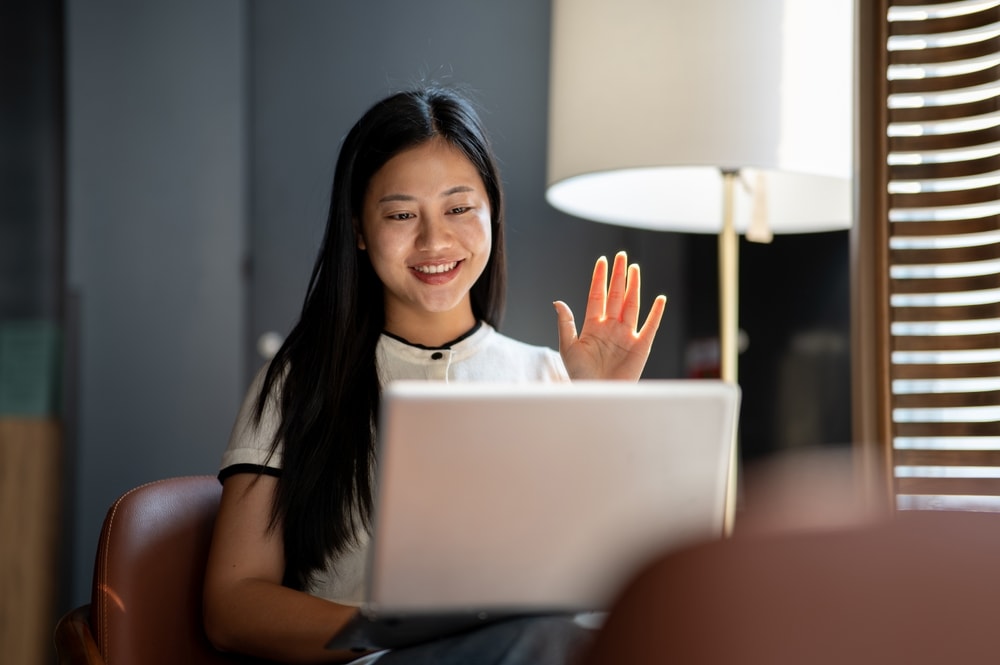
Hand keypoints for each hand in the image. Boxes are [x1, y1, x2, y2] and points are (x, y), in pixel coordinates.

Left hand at [554, 251, 666, 380]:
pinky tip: (659, 298)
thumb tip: (557, 301)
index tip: (602, 260)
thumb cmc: (580, 376)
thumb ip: (566, 324)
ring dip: (634, 287)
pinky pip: (650, 326)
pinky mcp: (641, 347)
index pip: (597, 296)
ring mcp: (626, 335)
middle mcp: (610, 327)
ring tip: (634, 268)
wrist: (596, 396)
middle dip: (618, 276)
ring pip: (631, 305)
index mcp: (592, 326)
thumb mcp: (568, 348)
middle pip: (616, 296)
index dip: (599, 279)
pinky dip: (656, 313)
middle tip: (621, 255)